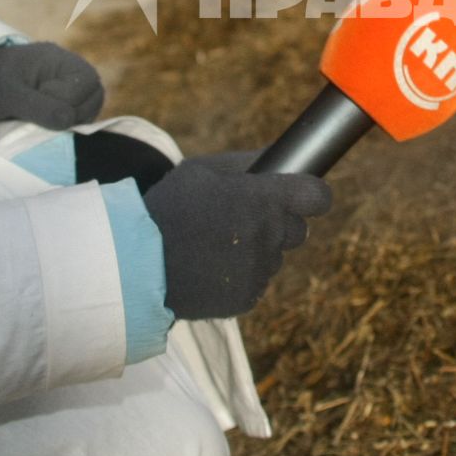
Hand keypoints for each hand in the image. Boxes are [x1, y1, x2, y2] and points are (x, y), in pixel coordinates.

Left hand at [0, 42, 104, 128]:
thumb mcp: (9, 96)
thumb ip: (39, 106)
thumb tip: (68, 120)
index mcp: (58, 59)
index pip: (87, 82)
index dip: (68, 99)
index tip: (39, 101)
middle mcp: (67, 70)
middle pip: (95, 95)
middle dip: (75, 113)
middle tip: (46, 119)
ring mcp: (66, 85)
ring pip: (89, 107)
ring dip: (72, 120)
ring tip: (44, 122)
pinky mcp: (61, 100)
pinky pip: (78, 114)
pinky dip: (68, 124)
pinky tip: (47, 124)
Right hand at [141, 152, 331, 319]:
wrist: (137, 263)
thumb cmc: (169, 207)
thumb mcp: (202, 170)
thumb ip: (246, 163)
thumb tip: (280, 157)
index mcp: (264, 200)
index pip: (318, 196)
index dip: (312, 195)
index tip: (304, 196)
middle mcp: (269, 236)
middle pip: (298, 230)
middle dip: (279, 224)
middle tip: (244, 219)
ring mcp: (260, 271)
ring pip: (274, 257)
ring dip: (258, 250)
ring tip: (217, 245)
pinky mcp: (247, 298)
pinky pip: (256, 282)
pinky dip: (241, 276)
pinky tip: (211, 267)